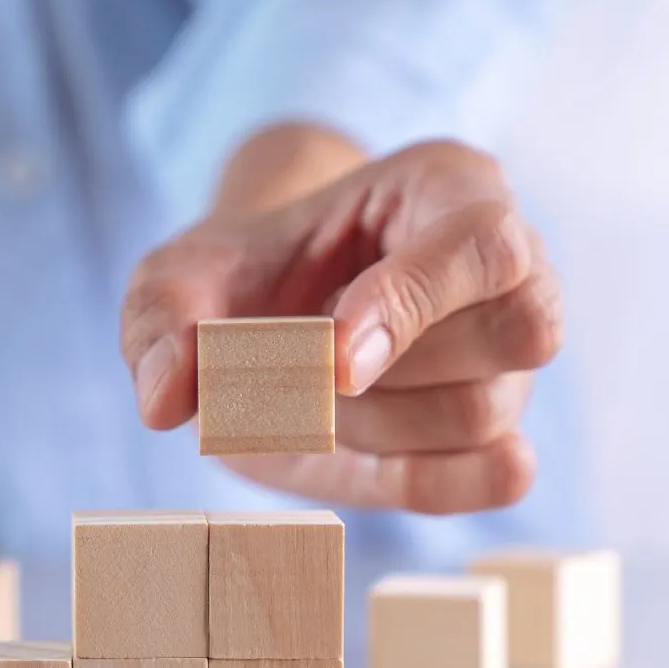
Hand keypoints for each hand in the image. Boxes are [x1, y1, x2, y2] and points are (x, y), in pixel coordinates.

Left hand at [121, 130, 561, 513]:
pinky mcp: (492, 433)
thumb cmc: (235, 278)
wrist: (254, 320)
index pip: (486, 243)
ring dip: (373, 425)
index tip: (330, 362)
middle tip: (299, 370)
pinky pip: (495, 473)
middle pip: (504, 337)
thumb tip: (165, 402)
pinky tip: (363, 457)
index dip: (411, 305)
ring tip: (310, 399)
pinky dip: (430, 480)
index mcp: (449, 187)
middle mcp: (509, 266)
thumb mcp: (175, 278)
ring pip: (480, 411)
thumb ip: (158, 323)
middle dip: (382, 373)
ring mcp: (510, 355)